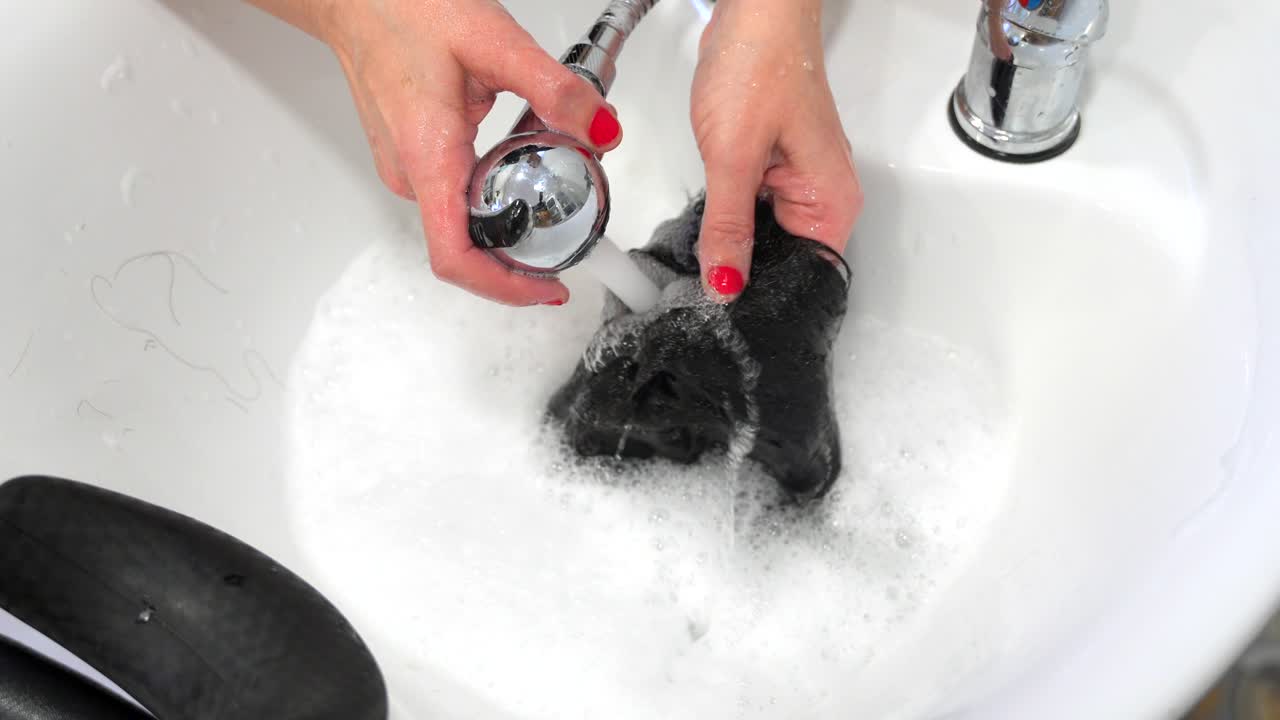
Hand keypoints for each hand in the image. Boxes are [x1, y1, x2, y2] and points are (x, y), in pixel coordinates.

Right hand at [248, 0, 622, 305]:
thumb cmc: (402, 8)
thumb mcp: (493, 41)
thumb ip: (552, 88)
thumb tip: (600, 129)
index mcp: (429, 156)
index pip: (458, 257)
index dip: (505, 287)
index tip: (548, 288)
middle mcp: (412, 174)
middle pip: (471, 246)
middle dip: (526, 246)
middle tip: (572, 225)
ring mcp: (407, 169)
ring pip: (465, 218)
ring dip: (512, 214)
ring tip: (552, 179)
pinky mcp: (410, 156)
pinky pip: (455, 193)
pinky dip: (493, 189)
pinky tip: (517, 155)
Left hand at [691, 0, 862, 299]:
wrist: (753, 12)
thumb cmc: (759, 64)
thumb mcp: (733, 155)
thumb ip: (728, 226)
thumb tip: (725, 283)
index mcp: (830, 201)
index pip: (808, 276)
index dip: (769, 298)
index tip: (728, 312)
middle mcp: (820, 197)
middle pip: (785, 264)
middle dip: (746, 276)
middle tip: (701, 290)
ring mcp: (795, 183)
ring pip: (763, 240)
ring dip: (734, 248)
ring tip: (699, 259)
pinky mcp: (771, 169)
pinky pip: (751, 212)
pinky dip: (728, 220)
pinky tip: (706, 227)